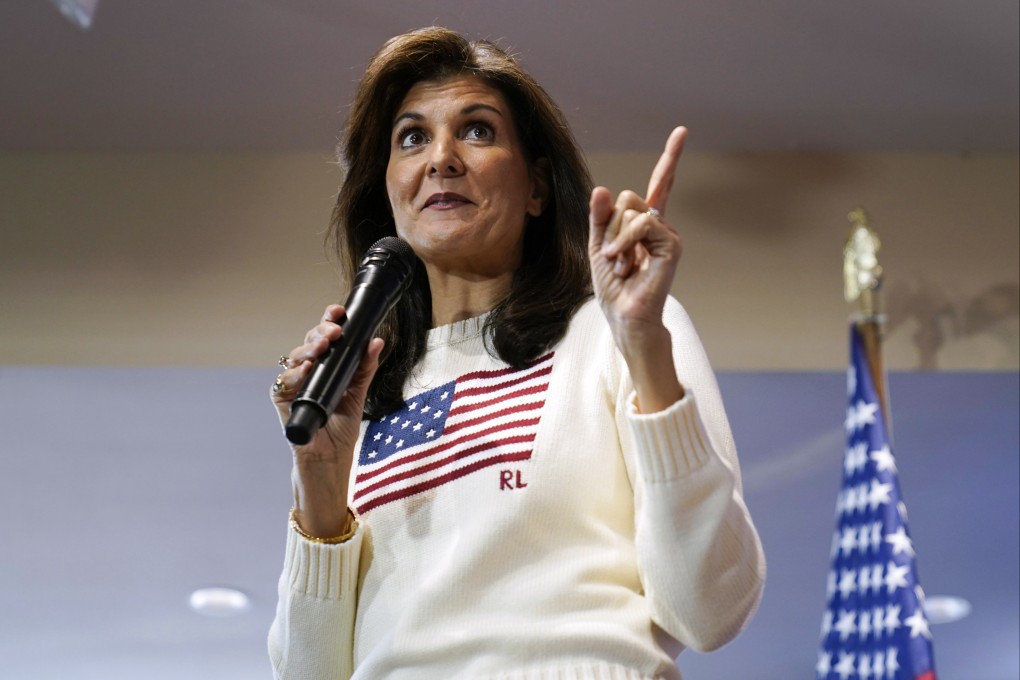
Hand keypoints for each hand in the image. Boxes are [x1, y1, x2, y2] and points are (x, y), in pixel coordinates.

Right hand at [270, 304, 383, 535]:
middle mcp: (307, 373)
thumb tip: (377, 341)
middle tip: (334, 331)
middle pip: (309, 344)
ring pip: (295, 358)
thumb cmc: (340, 430)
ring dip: (309, 349)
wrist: (329, 462)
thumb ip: (365, 369)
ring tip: (323, 346)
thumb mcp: (358, 395)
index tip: (338, 311)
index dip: (329, 322)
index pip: (324, 339)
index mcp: (325, 368)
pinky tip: (306, 369)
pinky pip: (284, 383)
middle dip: (320, 333)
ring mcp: (293, 386)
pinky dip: (295, 374)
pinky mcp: (283, 402)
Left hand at [588, 126, 687, 410]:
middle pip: (628, 198)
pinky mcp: (673, 245)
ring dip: (615, 239)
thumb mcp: (598, 245)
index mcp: (644, 224)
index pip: (659, 185)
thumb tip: (603, 188)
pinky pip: (643, 223)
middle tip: (614, 257)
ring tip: (620, 265)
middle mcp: (660, 225)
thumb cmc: (613, 286)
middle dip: (610, 225)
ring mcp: (668, 234)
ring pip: (631, 211)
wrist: (624, 316)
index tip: (682, 131)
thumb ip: (600, 217)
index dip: (671, 158)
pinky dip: (626, 242)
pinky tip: (626, 264)